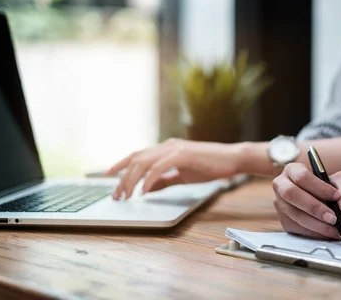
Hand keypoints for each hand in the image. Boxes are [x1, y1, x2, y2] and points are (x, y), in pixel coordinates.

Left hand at [106, 138, 241, 199]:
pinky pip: (159, 167)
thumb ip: (165, 180)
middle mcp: (167, 146)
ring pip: (144, 162)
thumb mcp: (183, 175)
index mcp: (166, 149)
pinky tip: (144, 191)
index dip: (120, 164)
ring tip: (126, 195)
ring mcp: (174, 148)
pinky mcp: (183, 154)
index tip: (108, 176)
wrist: (232, 159)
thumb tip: (147, 188)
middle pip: (136, 159)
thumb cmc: (210, 166)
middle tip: (116, 195)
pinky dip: (149, 179)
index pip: (137, 155)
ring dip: (132, 179)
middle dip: (122, 178)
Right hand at [272, 163, 340, 239]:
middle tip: (333, 218)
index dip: (319, 187)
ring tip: (335, 229)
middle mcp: (281, 185)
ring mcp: (280, 204)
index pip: (302, 176)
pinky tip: (327, 232)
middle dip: (314, 208)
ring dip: (317, 225)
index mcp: (293, 170)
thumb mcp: (340, 181)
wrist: (320, 197)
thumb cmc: (327, 186)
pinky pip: (297, 228)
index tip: (336, 196)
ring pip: (295, 215)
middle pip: (292, 194)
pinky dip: (315, 233)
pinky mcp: (284, 221)